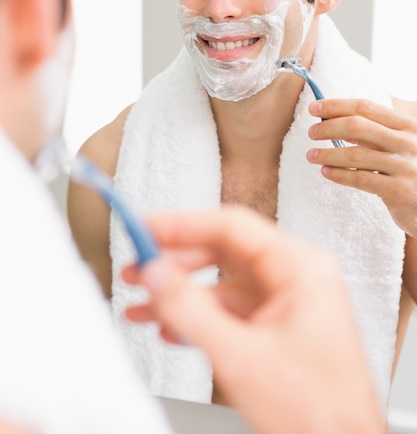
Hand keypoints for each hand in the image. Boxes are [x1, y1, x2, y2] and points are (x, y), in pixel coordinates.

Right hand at [122, 206, 382, 433]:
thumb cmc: (320, 413)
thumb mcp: (241, 356)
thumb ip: (190, 311)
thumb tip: (156, 275)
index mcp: (301, 269)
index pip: (232, 227)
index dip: (183, 225)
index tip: (147, 227)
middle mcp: (296, 280)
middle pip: (224, 254)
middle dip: (176, 263)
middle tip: (139, 267)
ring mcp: (287, 306)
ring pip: (222, 285)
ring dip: (181, 295)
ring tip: (143, 303)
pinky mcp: (277, 331)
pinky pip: (230, 313)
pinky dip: (198, 319)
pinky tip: (171, 329)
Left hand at [307, 98, 416, 236]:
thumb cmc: (409, 170)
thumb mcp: (397, 145)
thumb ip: (372, 134)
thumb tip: (333, 120)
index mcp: (408, 125)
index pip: (366, 107)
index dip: (337, 106)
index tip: (315, 108)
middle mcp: (409, 142)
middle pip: (358, 126)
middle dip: (329, 127)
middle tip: (312, 133)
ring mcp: (406, 166)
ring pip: (355, 154)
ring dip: (328, 154)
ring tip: (311, 155)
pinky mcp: (401, 190)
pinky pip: (361, 179)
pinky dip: (339, 174)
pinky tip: (326, 172)